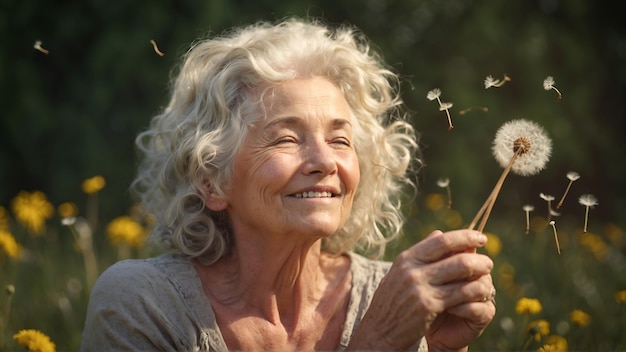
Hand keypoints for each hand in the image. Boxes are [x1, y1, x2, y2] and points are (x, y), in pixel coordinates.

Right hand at [347, 229, 494, 350]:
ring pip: (460, 272)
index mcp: (405, 259)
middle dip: (476, 256)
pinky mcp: (428, 306)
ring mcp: (419, 287)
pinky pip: (460, 294)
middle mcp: (411, 270)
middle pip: (454, 255)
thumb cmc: (391, 304)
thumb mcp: (399, 274)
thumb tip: (439, 233)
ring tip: (488, 276)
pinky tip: (482, 293)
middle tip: (488, 261)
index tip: (480, 237)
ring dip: (480, 272)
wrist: (379, 333)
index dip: (464, 236)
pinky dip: (475, 291)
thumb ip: (420, 255)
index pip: (440, 240)